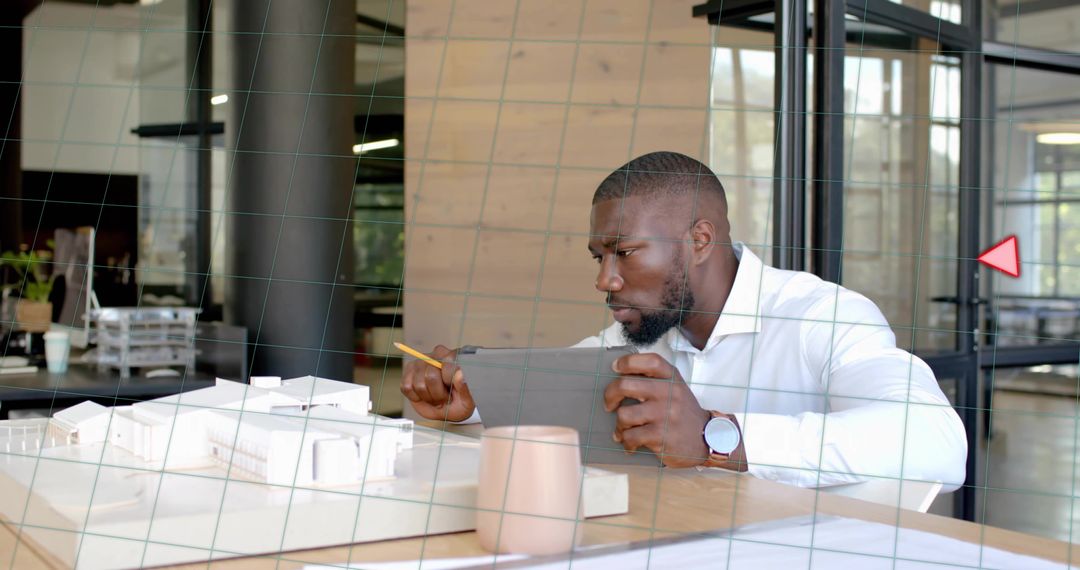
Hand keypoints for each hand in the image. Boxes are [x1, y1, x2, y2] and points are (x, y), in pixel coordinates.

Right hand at [400, 344, 475, 421]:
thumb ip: (465, 386)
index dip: (449, 383)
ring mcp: (421, 362)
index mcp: (454, 357)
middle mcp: (436, 355)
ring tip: (435, 397)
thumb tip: (459, 374)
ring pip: (418, 384)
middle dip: (438, 394)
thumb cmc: (460, 400)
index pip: (448, 365)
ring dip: (428, 397)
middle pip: (431, 376)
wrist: (449, 407)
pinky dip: (415, 397)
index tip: (454, 390)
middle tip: (444, 397)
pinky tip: (424, 396)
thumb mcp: (468, 398)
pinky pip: (406, 387)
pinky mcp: (409, 371)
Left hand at [603, 353, 710, 467]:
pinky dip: (626, 442)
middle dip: (609, 395)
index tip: (615, 367)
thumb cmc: (684, 413)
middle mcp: (668, 393)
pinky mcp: (660, 436)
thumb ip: (655, 380)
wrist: (708, 439)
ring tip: (623, 430)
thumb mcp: (676, 389)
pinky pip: (630, 437)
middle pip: (625, 385)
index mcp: (672, 378)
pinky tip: (630, 444)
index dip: (627, 362)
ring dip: (619, 425)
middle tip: (609, 404)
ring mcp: (664, 415)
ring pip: (624, 415)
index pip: (648, 361)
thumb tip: (620, 376)